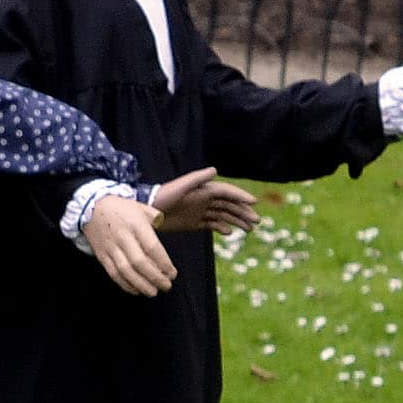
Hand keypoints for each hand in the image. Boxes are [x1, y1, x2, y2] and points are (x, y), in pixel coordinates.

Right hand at [81, 190, 179, 297]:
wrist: (90, 207)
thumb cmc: (120, 208)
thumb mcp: (141, 207)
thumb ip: (156, 219)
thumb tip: (163, 229)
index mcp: (136, 225)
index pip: (152, 248)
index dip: (164, 263)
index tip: (172, 273)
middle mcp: (123, 237)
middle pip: (140, 262)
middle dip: (155, 277)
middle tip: (166, 286)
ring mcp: (110, 247)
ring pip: (125, 271)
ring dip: (141, 284)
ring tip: (152, 292)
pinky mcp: (101, 255)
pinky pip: (113, 273)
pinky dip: (124, 284)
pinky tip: (135, 290)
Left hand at [142, 169, 261, 238]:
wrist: (145, 212)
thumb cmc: (161, 196)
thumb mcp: (179, 186)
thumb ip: (196, 178)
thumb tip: (215, 169)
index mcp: (203, 190)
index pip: (227, 192)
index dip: (241, 196)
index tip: (254, 202)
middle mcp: (203, 199)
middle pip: (229, 205)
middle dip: (244, 211)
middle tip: (257, 221)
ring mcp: (199, 211)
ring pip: (224, 215)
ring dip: (237, 220)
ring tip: (250, 229)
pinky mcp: (193, 222)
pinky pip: (212, 224)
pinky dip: (221, 228)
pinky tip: (229, 232)